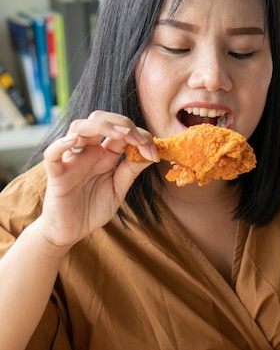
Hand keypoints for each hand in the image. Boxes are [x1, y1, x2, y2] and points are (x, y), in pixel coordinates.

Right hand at [38, 111, 158, 253]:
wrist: (72, 231)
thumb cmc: (94, 208)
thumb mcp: (119, 188)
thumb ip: (131, 170)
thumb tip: (152, 153)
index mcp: (106, 153)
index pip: (122, 131)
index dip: (141, 136)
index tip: (155, 153)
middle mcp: (89, 151)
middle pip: (101, 120)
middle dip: (123, 124)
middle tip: (139, 139)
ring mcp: (72, 160)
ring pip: (79, 128)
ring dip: (101, 125)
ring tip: (121, 134)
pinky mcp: (56, 174)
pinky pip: (52, 154)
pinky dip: (60, 144)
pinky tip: (74, 141)